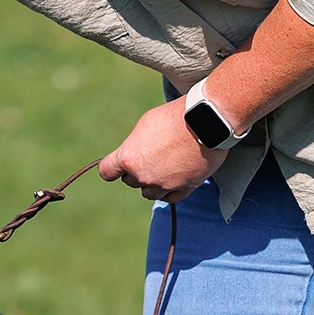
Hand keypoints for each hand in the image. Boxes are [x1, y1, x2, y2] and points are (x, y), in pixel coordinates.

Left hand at [98, 97, 228, 202]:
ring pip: (149, 192)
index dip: (112, 168)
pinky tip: (175, 177)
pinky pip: (169, 197)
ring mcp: (163, 185)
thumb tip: (133, 154)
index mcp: (128, 158)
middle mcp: (142, 176)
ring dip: (153, 183)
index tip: (117, 166)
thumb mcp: (145, 124)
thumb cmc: (174, 117)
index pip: (107, 172)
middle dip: (137, 171)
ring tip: (165, 167)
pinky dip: (170, 189)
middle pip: (130, 181)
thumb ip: (135, 145)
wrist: (206, 122)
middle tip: (152, 156)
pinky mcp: (183, 190)